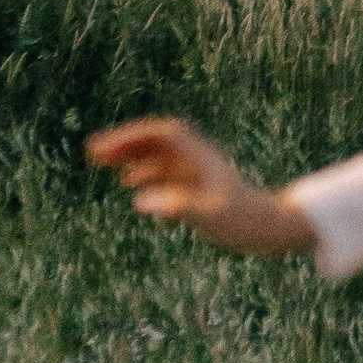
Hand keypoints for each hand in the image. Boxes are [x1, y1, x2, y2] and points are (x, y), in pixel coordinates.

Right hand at [85, 116, 315, 257]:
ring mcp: (198, 172)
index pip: (162, 135)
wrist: (271, 227)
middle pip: (156, 140)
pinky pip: (166, 171)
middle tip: (91, 152)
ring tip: (101, 162)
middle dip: (124, 143)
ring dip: (131, 155)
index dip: (131, 138)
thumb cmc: (244, 221)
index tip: (104, 149)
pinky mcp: (199, 187)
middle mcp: (197, 159)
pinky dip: (145, 172)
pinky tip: (131, 184)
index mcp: (199, 157)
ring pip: (159, 155)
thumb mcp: (210, 216)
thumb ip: (177, 206)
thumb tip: (141, 200)